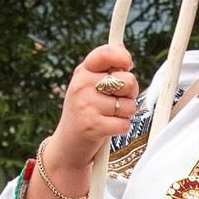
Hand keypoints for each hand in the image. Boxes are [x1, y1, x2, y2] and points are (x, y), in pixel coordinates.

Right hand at [45, 43, 138, 181]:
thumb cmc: (85, 113)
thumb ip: (106, 72)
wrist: (68, 145)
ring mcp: (86, 105)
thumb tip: (126, 58)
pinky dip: (121, 128)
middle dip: (130, 93)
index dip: (123, 57)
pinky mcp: (93, 125)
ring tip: (109, 116)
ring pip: (129, 105)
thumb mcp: (88, 87)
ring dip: (125, 114)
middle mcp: (82, 85)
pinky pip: (125, 124)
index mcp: (82, 72)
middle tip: (116, 101)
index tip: (127, 65)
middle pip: (128, 81)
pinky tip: (108, 128)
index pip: (106, 53)